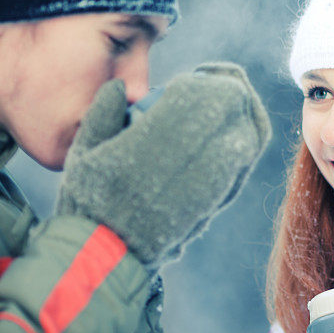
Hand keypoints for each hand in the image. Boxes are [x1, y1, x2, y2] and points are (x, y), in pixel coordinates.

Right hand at [56, 62, 270, 266]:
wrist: (109, 254)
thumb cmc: (88, 200)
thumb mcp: (83, 150)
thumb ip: (103, 111)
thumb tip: (120, 87)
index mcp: (158, 136)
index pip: (204, 92)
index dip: (207, 78)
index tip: (191, 80)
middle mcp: (192, 156)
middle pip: (235, 105)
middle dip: (230, 88)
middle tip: (213, 86)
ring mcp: (211, 179)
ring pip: (250, 131)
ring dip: (241, 113)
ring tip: (222, 108)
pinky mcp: (218, 198)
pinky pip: (245, 160)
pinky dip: (243, 140)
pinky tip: (224, 137)